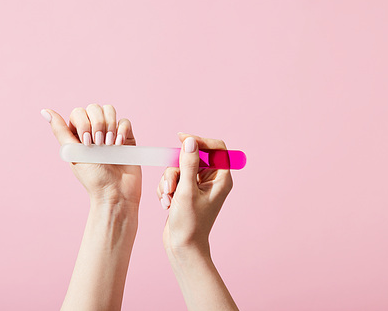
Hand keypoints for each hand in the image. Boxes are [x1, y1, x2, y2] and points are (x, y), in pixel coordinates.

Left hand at [42, 104, 141, 206]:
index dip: (84, 123)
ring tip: (109, 145)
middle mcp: (94, 131)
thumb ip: (60, 131)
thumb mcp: (73, 153)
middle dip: (97, 124)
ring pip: (110, 110)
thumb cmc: (93, 177)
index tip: (86, 143)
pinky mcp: (126, 137)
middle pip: (95, 108)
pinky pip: (125, 121)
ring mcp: (111, 133)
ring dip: (109, 125)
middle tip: (99, 145)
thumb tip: (44, 111)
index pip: (79, 112)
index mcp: (78, 134)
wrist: (116, 193)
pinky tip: (118, 145)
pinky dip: (122, 130)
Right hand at [157, 133, 232, 254]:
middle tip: (171, 186)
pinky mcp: (185, 191)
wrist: (181, 247)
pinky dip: (166, 189)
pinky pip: (173, 178)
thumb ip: (188, 164)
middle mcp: (211, 180)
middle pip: (191, 157)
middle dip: (176, 170)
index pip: (216, 148)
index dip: (199, 141)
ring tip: (168, 200)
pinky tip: (166, 204)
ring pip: (178, 168)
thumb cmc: (189, 224)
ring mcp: (197, 186)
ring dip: (168, 182)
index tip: (181, 139)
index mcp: (221, 178)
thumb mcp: (186, 191)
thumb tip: (190, 141)